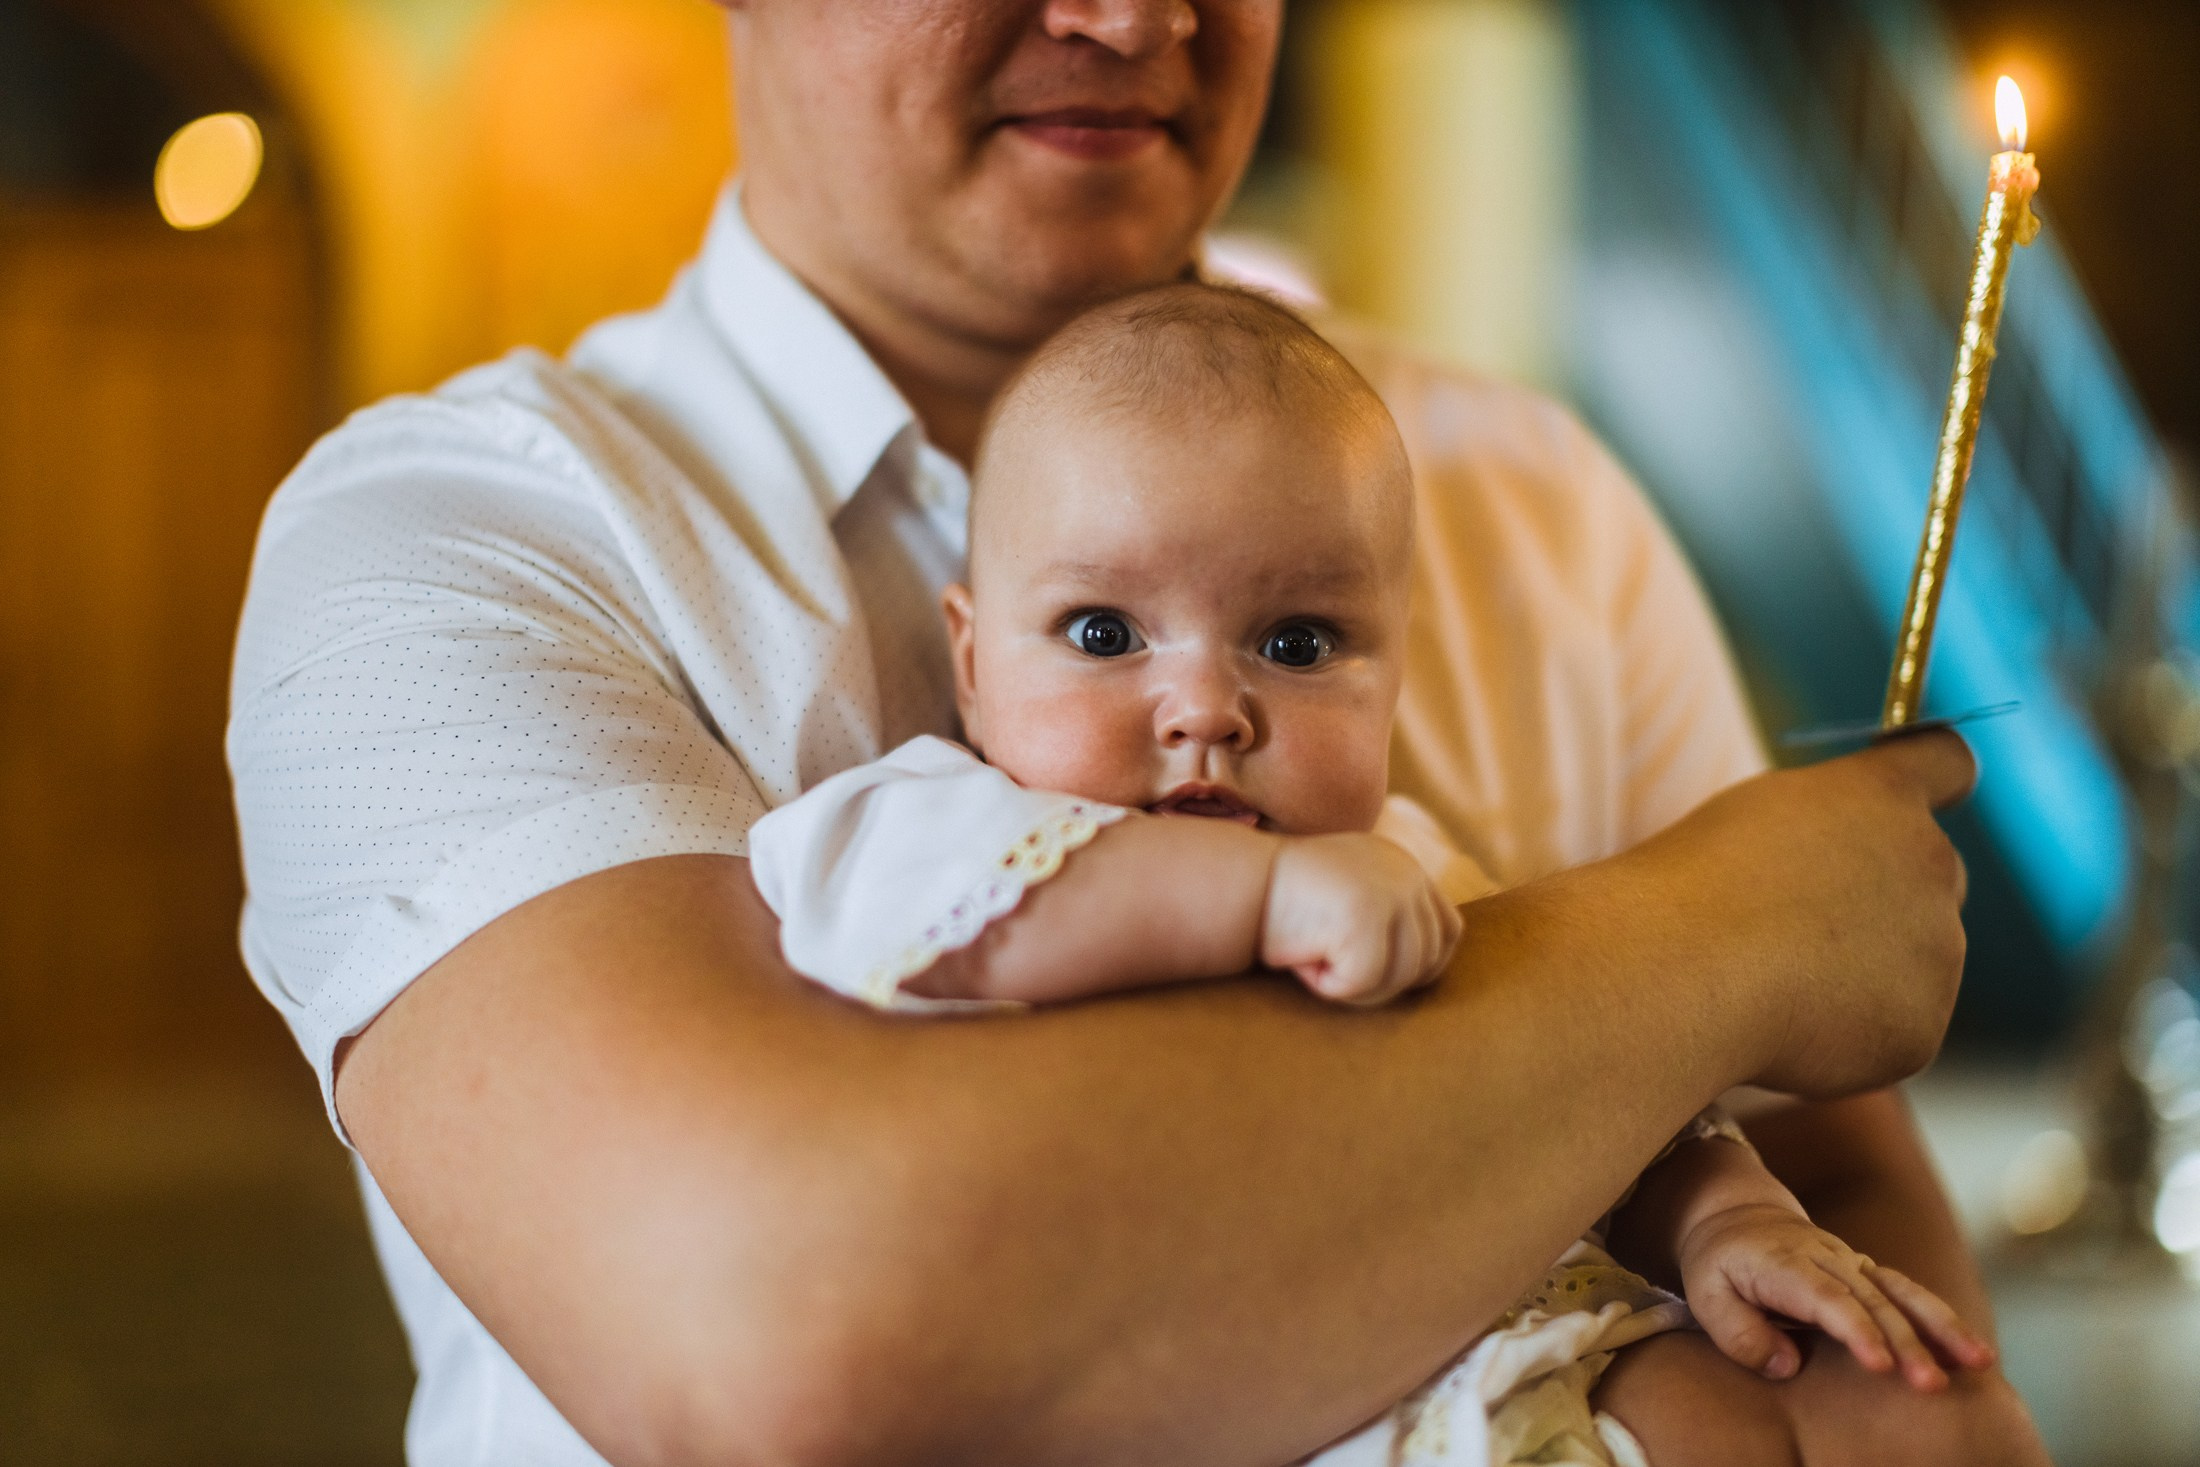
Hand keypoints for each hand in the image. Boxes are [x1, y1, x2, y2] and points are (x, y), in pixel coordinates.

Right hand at [1261, 833, 1461, 1005]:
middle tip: (1332, 974)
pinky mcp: (1367, 913)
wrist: (1233, 884)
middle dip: (1383, 984)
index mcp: (1402, 865)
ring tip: (1315, 963)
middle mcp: (1405, 871)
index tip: (1380, 980)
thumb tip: (1419, 971)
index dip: (1420, 967)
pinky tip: (1303, 961)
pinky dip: (1331, 985)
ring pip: (1402, 976)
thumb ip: (1382, 919)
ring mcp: (1390, 890)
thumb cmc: (1279, 905)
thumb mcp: (1344, 899)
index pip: (1448, 931)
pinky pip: (1365, 981)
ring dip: (1356, 987)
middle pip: (1429, 959)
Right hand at [1622, 730, 1976, 1096]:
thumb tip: (1854, 871)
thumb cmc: (1698, 886)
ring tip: (1777, 976)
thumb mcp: (1762, 817)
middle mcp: (1931, 862)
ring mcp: (1938, 950)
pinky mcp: (1920, 1025)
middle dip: (1889, 895)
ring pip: (1915, 958)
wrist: (1684, 971)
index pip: (1947, 762)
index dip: (1936, 779)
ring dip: (1863, 968)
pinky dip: (1852, 1033)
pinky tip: (1790, 1024)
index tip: (1915, 798)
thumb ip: (1830, 825)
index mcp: (1885, 795)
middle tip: (1807, 921)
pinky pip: (1894, 1027)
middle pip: (1935, 874)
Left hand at [1678, 1201, 1996, 1392]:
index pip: (1827, 1298)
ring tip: (1980, 1361)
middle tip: (1932, 1386)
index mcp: (1784, 1264)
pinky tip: (1970, 1350)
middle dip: (1907, 1343)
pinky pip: (1908, 1292)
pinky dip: (1941, 1318)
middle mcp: (1826, 1258)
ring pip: (1903, 1291)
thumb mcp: (1706, 1297)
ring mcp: (1851, 1261)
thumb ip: (1740, 1334)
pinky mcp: (1867, 1271)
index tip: (1881, 1364)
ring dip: (1942, 1326)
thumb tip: (1789, 1366)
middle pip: (1873, 1300)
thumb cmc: (1718, 1264)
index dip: (1856, 1330)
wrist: (1736, 1215)